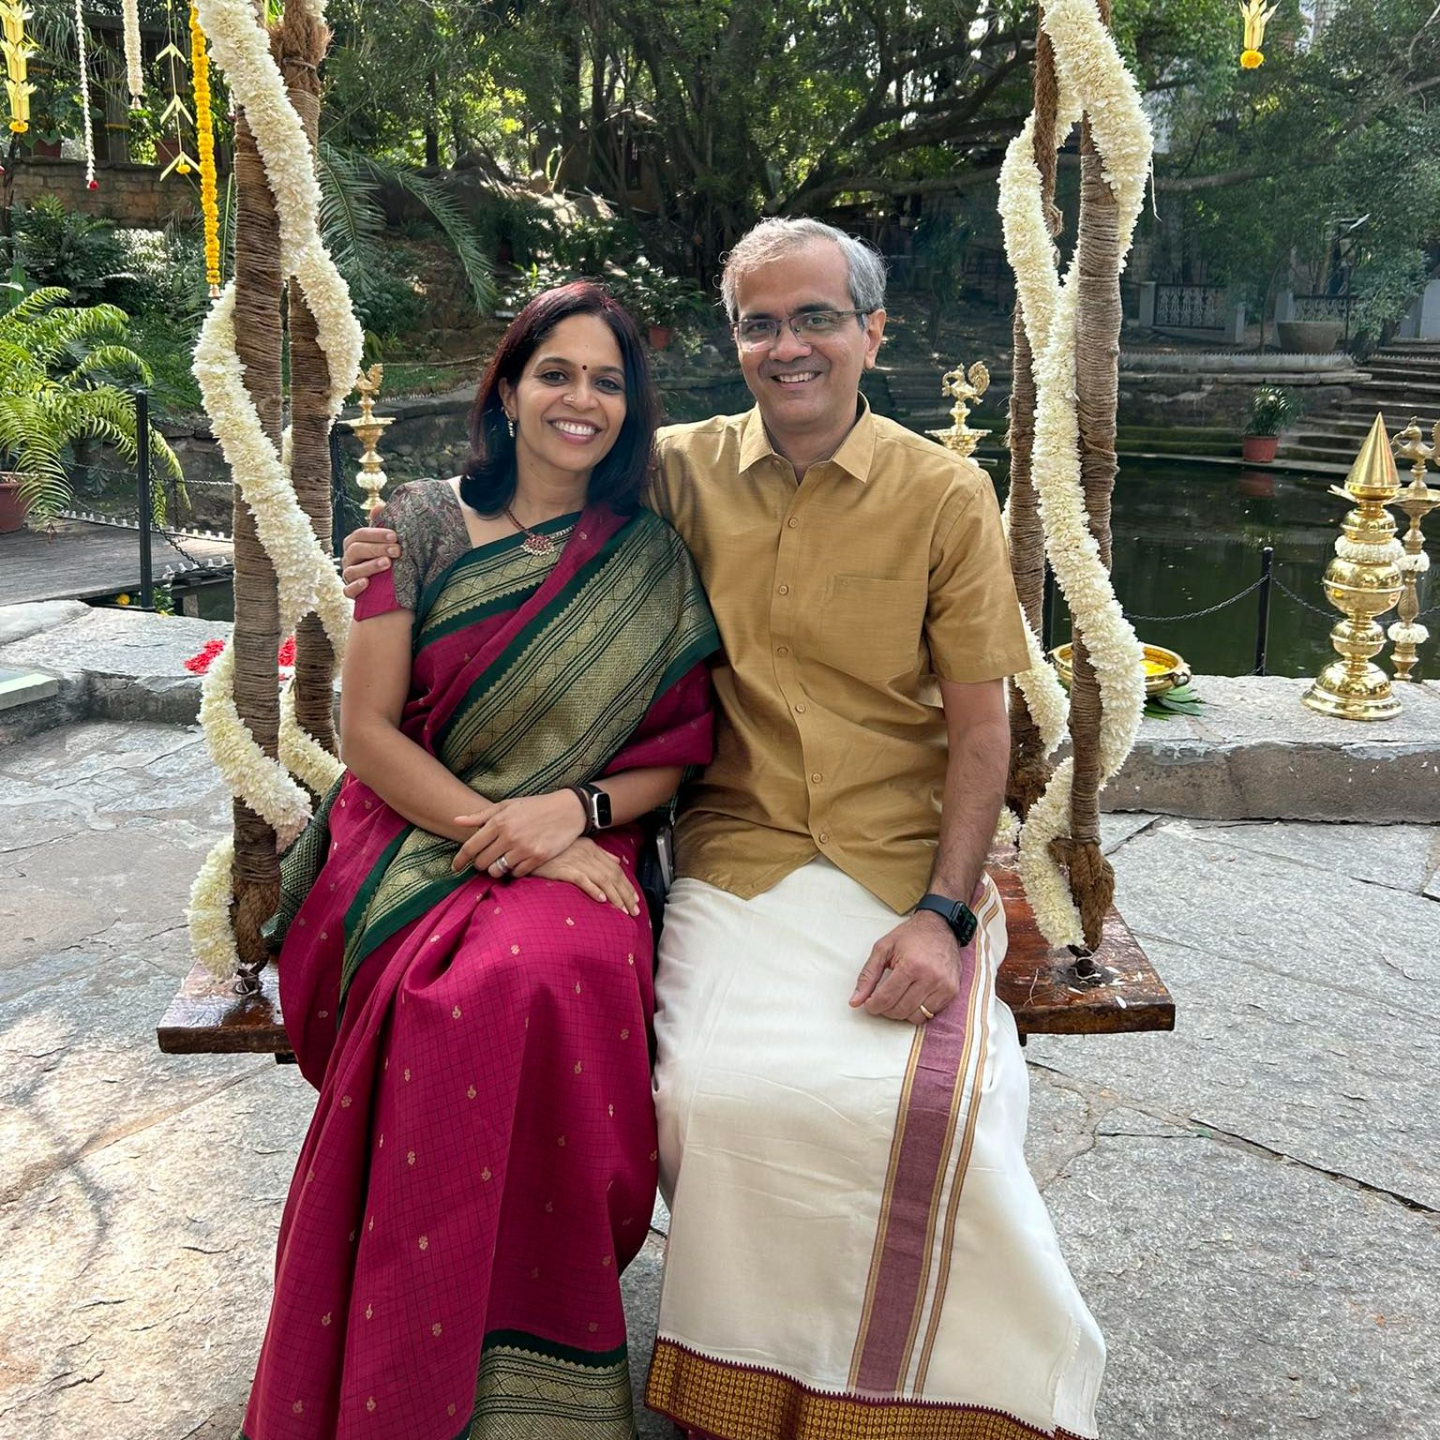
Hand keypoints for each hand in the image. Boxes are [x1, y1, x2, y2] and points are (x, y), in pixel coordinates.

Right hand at [341, 525, 399, 598]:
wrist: (383, 586)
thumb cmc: (383, 558)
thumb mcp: (383, 542)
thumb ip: (380, 526)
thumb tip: (379, 506)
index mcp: (353, 544)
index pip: (360, 534)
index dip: (376, 534)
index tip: (395, 536)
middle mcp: (348, 559)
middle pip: (356, 550)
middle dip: (377, 549)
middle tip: (397, 550)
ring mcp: (348, 576)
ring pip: (352, 571)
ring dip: (370, 566)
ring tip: (387, 564)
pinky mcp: (350, 592)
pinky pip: (348, 591)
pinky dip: (356, 587)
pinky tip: (367, 583)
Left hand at [452, 791, 587, 880]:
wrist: (568, 810)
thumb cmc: (535, 806)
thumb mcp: (507, 805)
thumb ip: (481, 815)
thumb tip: (456, 820)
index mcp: (499, 821)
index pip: (471, 847)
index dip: (459, 860)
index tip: (455, 867)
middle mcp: (510, 836)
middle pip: (482, 862)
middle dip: (480, 864)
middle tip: (486, 860)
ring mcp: (524, 848)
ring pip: (497, 871)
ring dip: (496, 869)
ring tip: (501, 861)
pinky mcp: (538, 858)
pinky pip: (516, 874)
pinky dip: (514, 871)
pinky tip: (517, 862)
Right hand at [533, 838, 640, 914]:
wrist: (530, 846)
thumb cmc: (554, 850)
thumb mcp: (580, 847)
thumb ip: (600, 854)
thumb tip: (617, 862)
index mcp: (592, 849)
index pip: (615, 869)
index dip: (627, 885)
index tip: (634, 899)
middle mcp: (587, 854)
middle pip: (612, 876)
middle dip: (625, 894)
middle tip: (633, 910)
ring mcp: (576, 861)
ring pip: (601, 879)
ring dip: (614, 895)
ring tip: (622, 910)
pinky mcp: (563, 868)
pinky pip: (581, 879)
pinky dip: (593, 889)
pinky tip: (601, 899)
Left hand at [849, 912, 967, 1023]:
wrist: (941, 926)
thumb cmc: (910, 936)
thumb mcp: (883, 948)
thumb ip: (868, 975)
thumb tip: (855, 1001)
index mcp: (911, 965)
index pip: (887, 998)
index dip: (873, 1006)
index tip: (869, 1004)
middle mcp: (930, 978)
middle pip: (900, 1010)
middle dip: (885, 1010)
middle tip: (881, 1000)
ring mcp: (944, 986)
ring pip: (916, 1017)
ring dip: (901, 1012)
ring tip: (896, 998)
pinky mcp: (952, 991)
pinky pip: (931, 1014)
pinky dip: (917, 1010)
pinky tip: (912, 997)